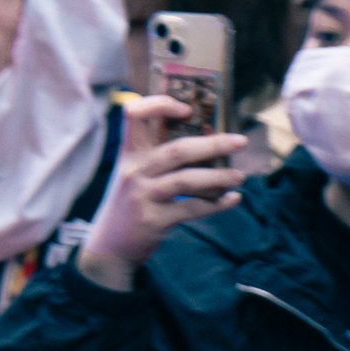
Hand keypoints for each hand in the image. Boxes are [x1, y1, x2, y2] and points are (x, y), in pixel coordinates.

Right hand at [79, 95, 246, 291]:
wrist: (109, 245)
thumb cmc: (129, 202)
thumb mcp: (132, 173)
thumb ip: (156, 155)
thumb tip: (204, 140)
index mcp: (128, 153)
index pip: (134, 115)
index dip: (160, 105)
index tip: (187, 109)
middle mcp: (134, 170)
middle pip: (176, 149)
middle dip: (213, 144)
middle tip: (240, 141)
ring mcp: (143, 195)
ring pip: (187, 180)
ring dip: (219, 176)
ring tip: (240, 176)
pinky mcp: (154, 220)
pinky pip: (192, 209)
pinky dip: (216, 205)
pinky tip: (234, 199)